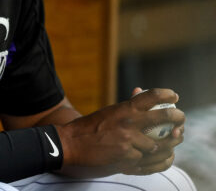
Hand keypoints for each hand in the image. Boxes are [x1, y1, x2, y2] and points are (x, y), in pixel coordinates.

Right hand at [56, 88, 184, 177]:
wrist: (71, 144)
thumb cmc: (89, 127)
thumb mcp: (108, 113)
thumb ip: (127, 107)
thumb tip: (139, 91)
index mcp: (123, 109)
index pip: (151, 96)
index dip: (167, 94)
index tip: (175, 96)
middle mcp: (128, 123)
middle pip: (163, 118)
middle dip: (177, 118)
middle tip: (181, 119)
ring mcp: (129, 142)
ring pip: (159, 145)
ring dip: (170, 144)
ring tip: (175, 140)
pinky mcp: (126, 159)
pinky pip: (149, 162)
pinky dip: (157, 160)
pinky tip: (165, 157)